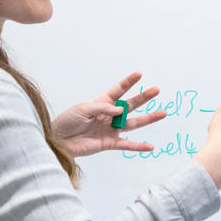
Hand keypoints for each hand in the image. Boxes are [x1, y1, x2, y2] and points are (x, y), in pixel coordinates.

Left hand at [52, 71, 166, 157]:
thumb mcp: (82, 109)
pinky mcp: (109, 143)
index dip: (129, 82)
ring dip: (148, 118)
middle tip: (156, 90)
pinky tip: (150, 146)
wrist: (58, 141)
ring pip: (133, 123)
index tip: (139, 74)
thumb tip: (120, 110)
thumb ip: (102, 108)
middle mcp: (109, 115)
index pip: (118, 90)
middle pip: (130, 105)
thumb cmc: (67, 122)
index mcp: (101, 103)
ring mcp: (111, 129)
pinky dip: (138, 146)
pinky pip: (127, 144)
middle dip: (144, 97)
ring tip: (162, 113)